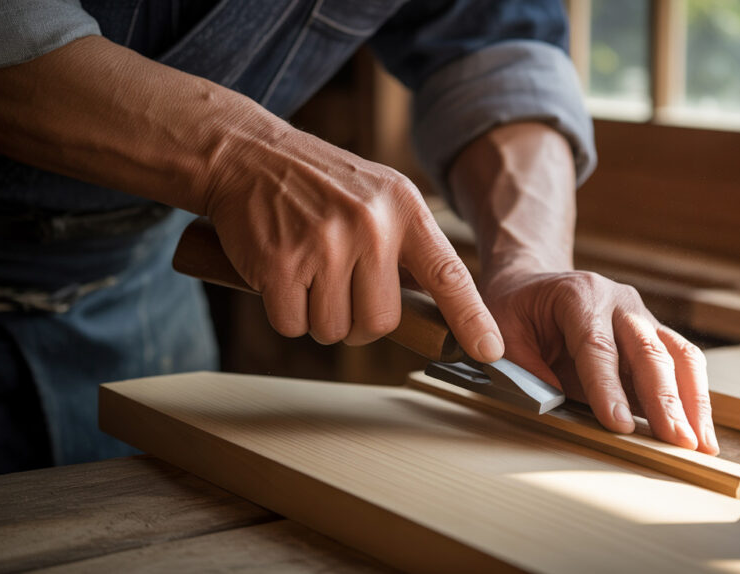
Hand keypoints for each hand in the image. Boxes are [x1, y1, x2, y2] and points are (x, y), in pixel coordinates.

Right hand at [204, 124, 503, 361]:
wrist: (248, 155)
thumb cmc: (319, 184)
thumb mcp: (380, 196)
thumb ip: (409, 246)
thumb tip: (438, 309)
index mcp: (405, 209)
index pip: (449, 274)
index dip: (472, 317)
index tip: (491, 351)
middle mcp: (371, 227)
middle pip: (380, 323)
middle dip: (357, 322)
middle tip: (337, 288)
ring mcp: (325, 246)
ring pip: (334, 330)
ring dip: (317, 316)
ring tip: (307, 272)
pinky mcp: (281, 265)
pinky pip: (293, 325)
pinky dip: (284, 313)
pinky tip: (280, 275)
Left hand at [482, 269, 718, 453]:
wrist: (533, 281)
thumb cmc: (516, 309)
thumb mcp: (504, 333)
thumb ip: (525, 368)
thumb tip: (554, 407)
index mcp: (578, 295)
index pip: (597, 346)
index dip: (609, 388)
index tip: (621, 427)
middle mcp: (619, 302)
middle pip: (649, 351)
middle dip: (665, 400)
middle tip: (677, 441)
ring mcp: (642, 317)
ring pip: (678, 355)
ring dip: (692, 402)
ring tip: (701, 444)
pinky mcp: (655, 335)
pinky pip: (682, 363)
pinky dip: (694, 398)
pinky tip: (700, 431)